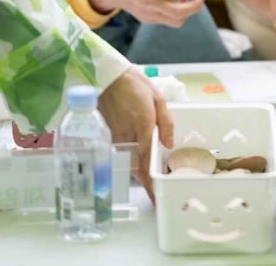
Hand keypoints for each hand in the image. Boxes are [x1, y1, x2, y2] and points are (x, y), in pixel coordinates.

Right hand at [97, 67, 173, 201]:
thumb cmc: (134, 85)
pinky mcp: (110, 136)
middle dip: (146, 185)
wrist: (107, 78)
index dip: (151, 182)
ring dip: (139, 175)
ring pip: (129, 162)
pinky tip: (140, 165)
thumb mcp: (157, 99)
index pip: (147, 161)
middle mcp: (128, 137)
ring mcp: (117, 138)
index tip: (157, 197)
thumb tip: (168, 144)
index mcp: (143, 127)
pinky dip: (131, 162)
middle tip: (157, 196)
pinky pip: (122, 154)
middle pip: (136, 168)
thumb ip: (165, 122)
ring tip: (152, 185)